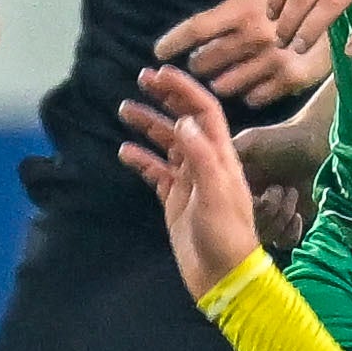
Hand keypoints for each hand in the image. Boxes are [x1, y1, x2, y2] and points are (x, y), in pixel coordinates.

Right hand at [116, 64, 261, 297]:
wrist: (223, 276)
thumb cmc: (227, 235)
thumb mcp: (217, 193)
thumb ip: (201, 157)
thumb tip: (183, 122)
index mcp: (222, 157)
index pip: (204, 113)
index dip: (185, 90)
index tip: (161, 73)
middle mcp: (206, 163)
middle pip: (185, 121)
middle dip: (166, 98)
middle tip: (142, 79)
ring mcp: (189, 181)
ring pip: (167, 144)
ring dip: (148, 125)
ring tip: (124, 109)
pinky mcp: (175, 200)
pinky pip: (156, 172)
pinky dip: (141, 159)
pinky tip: (124, 151)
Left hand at [155, 0, 326, 106]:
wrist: (328, 17)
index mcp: (242, 9)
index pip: (196, 28)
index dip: (173, 41)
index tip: (158, 51)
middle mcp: (256, 35)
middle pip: (204, 62)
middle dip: (201, 61)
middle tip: (209, 56)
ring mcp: (274, 59)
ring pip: (224, 85)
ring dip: (222, 79)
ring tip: (232, 68)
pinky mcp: (290, 79)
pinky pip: (252, 98)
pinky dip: (249, 92)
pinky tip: (255, 79)